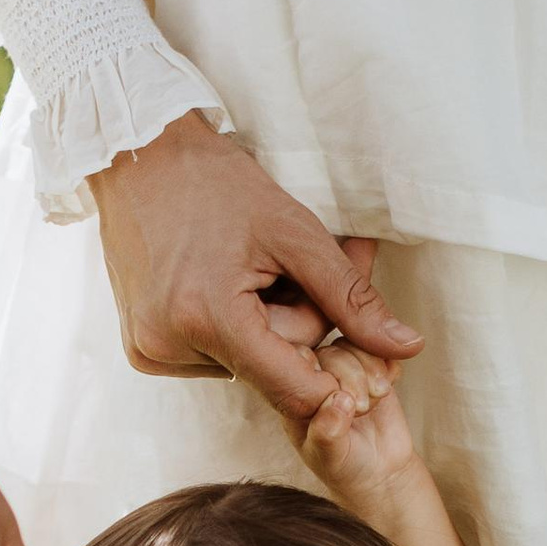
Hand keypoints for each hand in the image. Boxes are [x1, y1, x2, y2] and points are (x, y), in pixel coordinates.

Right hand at [86, 113, 418, 424]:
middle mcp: (170, 345)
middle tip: (293, 266)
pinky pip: (210, 359)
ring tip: (244, 269)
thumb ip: (351, 297)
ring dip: (260, 327)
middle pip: (269, 370)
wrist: (137, 156)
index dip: (334, 380)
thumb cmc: (218, 184)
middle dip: (296, 324)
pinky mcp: (140, 349)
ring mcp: (150, 351)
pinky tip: (214, 284)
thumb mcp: (295, 233)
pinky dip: (226, 329)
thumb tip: (409, 348)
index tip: (363, 362)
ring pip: (242, 365)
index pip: (291, 389)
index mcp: (208, 317)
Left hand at [292, 336, 432, 521]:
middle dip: (351, 375)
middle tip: (360, 407)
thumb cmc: (343, 466)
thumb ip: (327, 433)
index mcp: (294, 393)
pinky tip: (387, 389)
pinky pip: (382, 349)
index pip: (297, 363)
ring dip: (371, 369)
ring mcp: (346, 370)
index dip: (318, 370)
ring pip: (357, 344)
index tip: (336, 393)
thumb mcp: (329, 458)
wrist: (379, 471)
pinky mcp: (374, 369)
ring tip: (377, 397)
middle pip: (331, 351)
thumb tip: (338, 401)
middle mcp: (317, 376)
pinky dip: (387, 366)